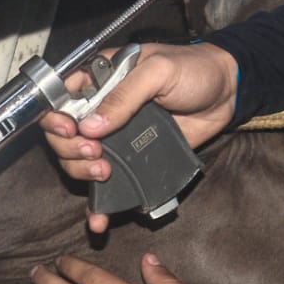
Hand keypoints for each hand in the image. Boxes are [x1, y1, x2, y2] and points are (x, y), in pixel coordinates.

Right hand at [40, 41, 238, 232]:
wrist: (227, 93)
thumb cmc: (194, 68)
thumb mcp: (158, 71)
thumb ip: (124, 96)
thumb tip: (91, 125)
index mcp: (100, 77)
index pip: (60, 98)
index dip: (56, 117)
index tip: (70, 131)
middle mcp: (101, 107)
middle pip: (64, 135)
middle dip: (72, 149)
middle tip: (96, 152)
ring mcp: (116, 135)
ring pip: (80, 160)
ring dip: (83, 172)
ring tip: (105, 171)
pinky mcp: (133, 158)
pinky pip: (108, 181)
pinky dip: (99, 201)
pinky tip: (99, 215)